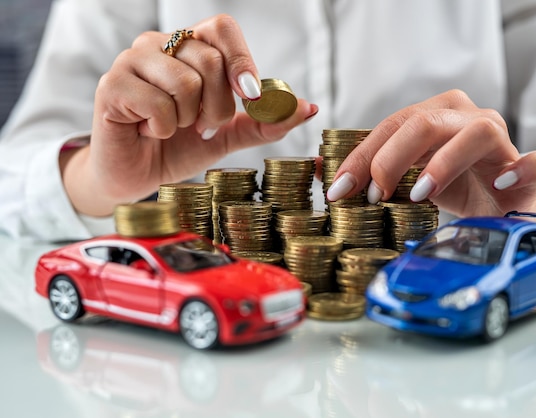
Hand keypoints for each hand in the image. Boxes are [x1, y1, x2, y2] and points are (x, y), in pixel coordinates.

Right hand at [62, 14, 317, 216]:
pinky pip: (158, 104)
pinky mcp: (111, 86)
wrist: (138, 176)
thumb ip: (265, 122)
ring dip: (189, 120)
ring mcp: (132, 60)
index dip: (242, 61)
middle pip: (210, 60)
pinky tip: (150, 131)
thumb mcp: (229, 135)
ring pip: (186, 81)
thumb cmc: (179, 147)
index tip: (250, 98)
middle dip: (218, 107)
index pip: (222, 28)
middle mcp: (159, 45)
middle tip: (202, 126)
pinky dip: (163, 128)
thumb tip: (308, 108)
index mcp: (189, 47)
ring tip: (173, 127)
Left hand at [326, 89, 535, 218]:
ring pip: (474, 132)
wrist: (502, 205)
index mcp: (434, 117)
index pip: (390, 127)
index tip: (337, 191)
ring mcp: (500, 138)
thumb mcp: (406, 180)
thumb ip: (368, 174)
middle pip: (424, 122)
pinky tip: (501, 183)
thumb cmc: (452, 187)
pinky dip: (524, 168)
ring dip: (442, 163)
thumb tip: (317, 172)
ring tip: (418, 195)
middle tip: (374, 194)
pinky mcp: (532, 165)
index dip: (360, 158)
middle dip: (391, 158)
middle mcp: (466, 118)